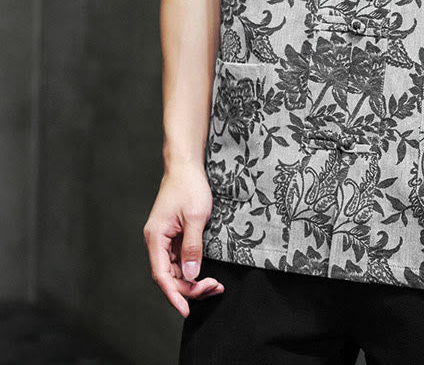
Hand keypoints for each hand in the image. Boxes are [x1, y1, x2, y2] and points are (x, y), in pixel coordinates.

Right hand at [143, 164, 223, 316]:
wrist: (186, 165)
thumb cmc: (190, 186)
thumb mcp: (195, 217)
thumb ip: (193, 247)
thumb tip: (192, 275)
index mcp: (156, 238)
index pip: (162, 275)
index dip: (174, 295)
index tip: (186, 310)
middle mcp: (157, 241)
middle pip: (170, 276)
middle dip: (190, 288)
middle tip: (214, 288)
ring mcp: (165, 239)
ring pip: (176, 270)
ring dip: (193, 280)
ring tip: (215, 284)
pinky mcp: (174, 235)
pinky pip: (180, 260)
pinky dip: (193, 268)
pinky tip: (206, 272)